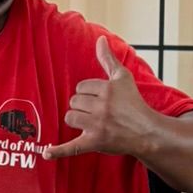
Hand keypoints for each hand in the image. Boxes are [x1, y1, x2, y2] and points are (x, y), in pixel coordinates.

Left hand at [43, 35, 150, 161]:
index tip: (102, 100)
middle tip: (98, 112)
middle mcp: (101, 106)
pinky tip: (46, 153)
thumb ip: (108, 59)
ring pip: (70, 117)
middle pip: (74, 102)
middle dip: (83, 106)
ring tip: (91, 122)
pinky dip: (58, 151)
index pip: (82, 87)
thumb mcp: (123, 77)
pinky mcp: (94, 142)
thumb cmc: (134, 104)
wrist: (146, 132)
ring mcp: (97, 126)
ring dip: (77, 119)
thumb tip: (100, 39)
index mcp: (106, 89)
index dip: (90, 93)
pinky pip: (72, 147)